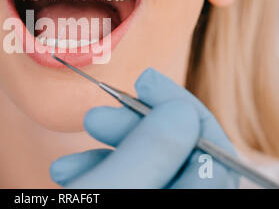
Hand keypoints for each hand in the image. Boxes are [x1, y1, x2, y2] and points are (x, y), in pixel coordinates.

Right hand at [49, 68, 238, 187]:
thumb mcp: (113, 189)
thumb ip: (151, 153)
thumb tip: (180, 111)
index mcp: (191, 198)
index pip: (212, 148)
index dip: (180, 108)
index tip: (143, 82)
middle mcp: (178, 195)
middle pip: (175, 150)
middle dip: (131, 125)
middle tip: (93, 118)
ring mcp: (157, 195)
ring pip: (145, 162)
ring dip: (104, 149)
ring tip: (67, 163)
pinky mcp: (132, 194)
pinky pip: (125, 175)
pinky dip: (97, 168)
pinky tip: (67, 172)